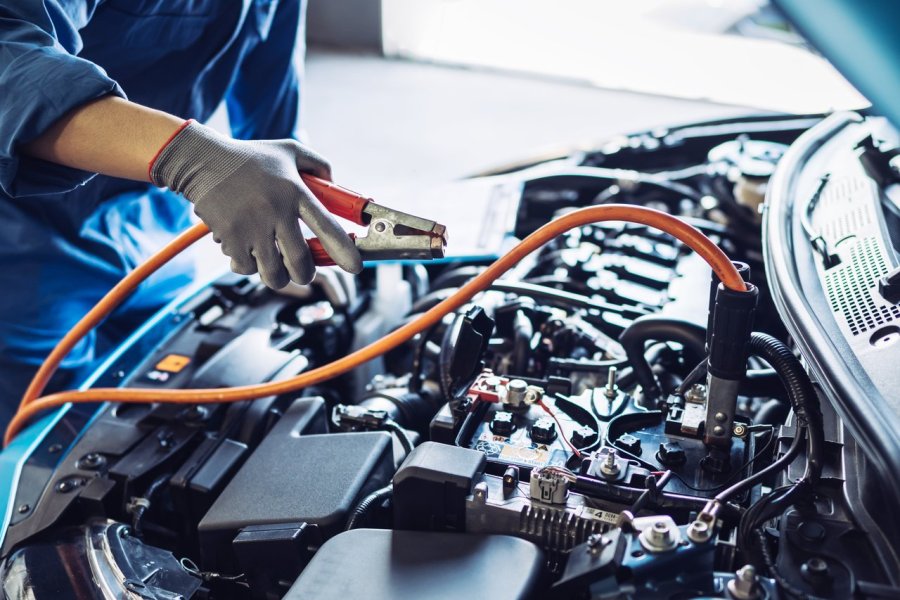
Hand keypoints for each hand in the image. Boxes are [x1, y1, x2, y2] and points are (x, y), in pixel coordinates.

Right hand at [150, 121, 361, 287]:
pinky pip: (247, 269)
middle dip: (305, 274)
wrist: (203, 160)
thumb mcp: (289, 151)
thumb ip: (318, 165)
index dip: (344, 252)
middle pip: (302, 265)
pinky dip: (249, 266)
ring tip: (273, 261)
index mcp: (296, 192)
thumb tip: (337, 187)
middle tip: (302, 270)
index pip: (328, 228)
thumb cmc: (248, 157)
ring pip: (275, 274)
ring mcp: (252, 228)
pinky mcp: (230, 239)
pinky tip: (247, 250)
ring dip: (278, 274)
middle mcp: (276, 212)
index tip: (355, 267)